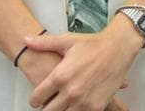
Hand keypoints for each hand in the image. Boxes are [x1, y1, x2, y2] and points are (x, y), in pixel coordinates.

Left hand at [24, 23, 141, 109]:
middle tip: (48, 103)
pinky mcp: (97, 107)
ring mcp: (84, 102)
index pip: (37, 97)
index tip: (36, 99)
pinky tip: (76, 105)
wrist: (118, 48)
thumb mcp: (67, 41)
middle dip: (45, 108)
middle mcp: (70, 92)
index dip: (34, 99)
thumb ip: (44, 43)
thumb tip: (26, 40)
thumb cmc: (93, 44)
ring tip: (62, 104)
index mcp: (60, 76)